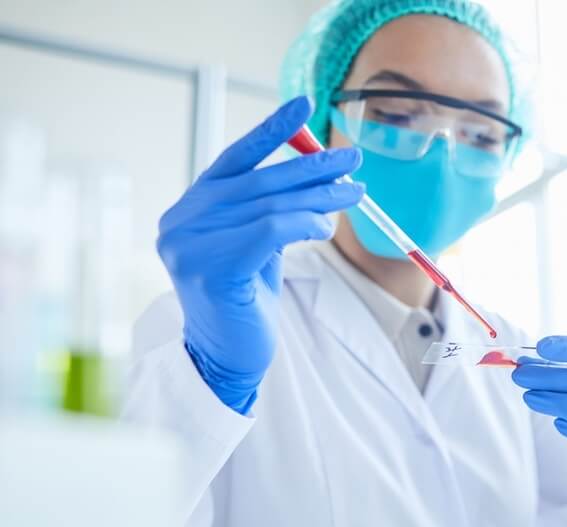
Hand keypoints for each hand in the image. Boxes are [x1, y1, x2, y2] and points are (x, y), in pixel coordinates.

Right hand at [156, 97, 364, 412]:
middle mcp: (182, 220)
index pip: (235, 158)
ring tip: (355, 194)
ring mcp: (190, 244)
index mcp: (190, 207)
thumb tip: (320, 166)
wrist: (227, 354)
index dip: (271, 130)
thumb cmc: (245, 296)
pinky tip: (326, 226)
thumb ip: (270, 206)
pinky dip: (305, 223)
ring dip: (321, 197)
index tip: (305, 103)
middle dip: (312, 167)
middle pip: (260, 181)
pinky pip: (271, 230)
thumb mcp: (256, 241)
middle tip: (352, 159)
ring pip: (271, 205)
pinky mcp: (211, 268)